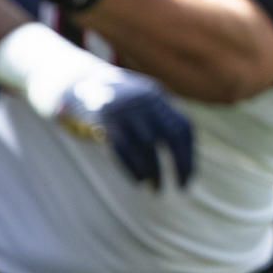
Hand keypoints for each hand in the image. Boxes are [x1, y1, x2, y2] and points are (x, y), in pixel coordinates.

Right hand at [58, 69, 193, 188]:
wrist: (83, 83)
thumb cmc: (121, 103)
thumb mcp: (144, 105)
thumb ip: (162, 122)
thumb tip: (185, 159)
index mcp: (159, 98)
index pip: (183, 127)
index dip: (189, 153)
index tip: (189, 176)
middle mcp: (146, 101)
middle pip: (171, 134)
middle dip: (180, 162)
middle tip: (182, 186)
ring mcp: (127, 108)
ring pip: (147, 144)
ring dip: (154, 170)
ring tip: (157, 189)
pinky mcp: (106, 118)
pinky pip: (124, 147)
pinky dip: (133, 167)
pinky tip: (139, 181)